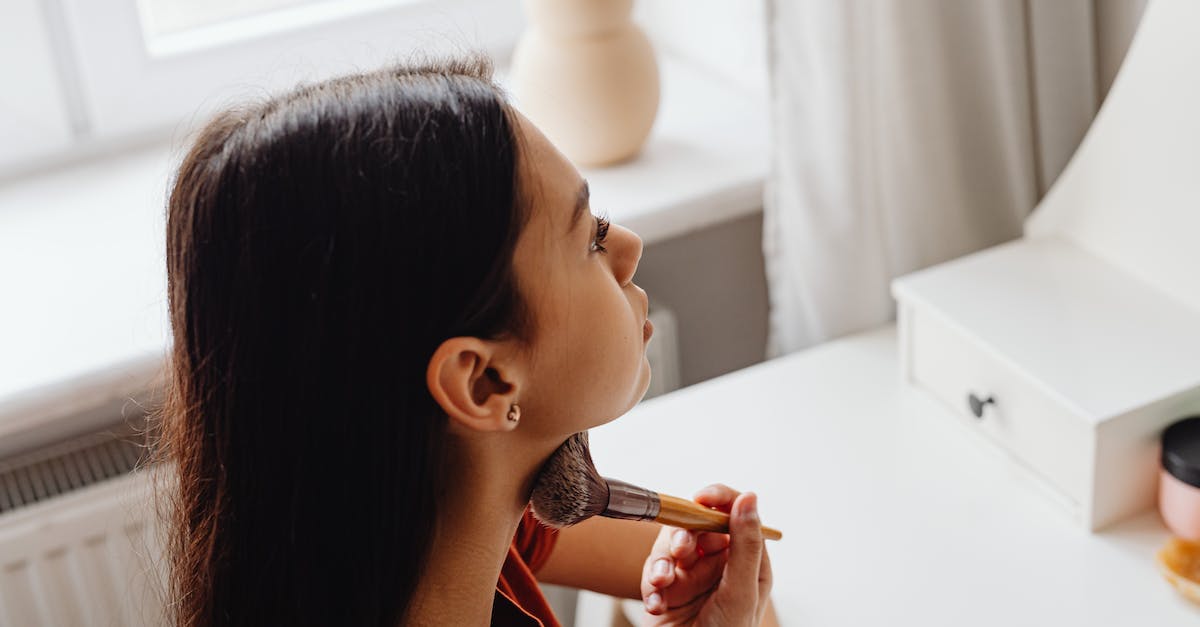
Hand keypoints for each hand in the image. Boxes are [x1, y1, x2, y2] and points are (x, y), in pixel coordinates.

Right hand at [638, 485, 772, 625]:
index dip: (718, 500)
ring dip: (662, 565)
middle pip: (695, 527)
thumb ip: (745, 545)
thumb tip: (749, 498)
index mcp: (747, 561)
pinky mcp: (665, 591)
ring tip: (663, 584)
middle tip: (680, 553)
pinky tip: (658, 607)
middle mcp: (719, 565)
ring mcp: (690, 577)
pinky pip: (652, 573)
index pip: (734, 514)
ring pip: (668, 547)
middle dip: (683, 538)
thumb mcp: (741, 591)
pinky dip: (652, 588)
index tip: (701, 498)